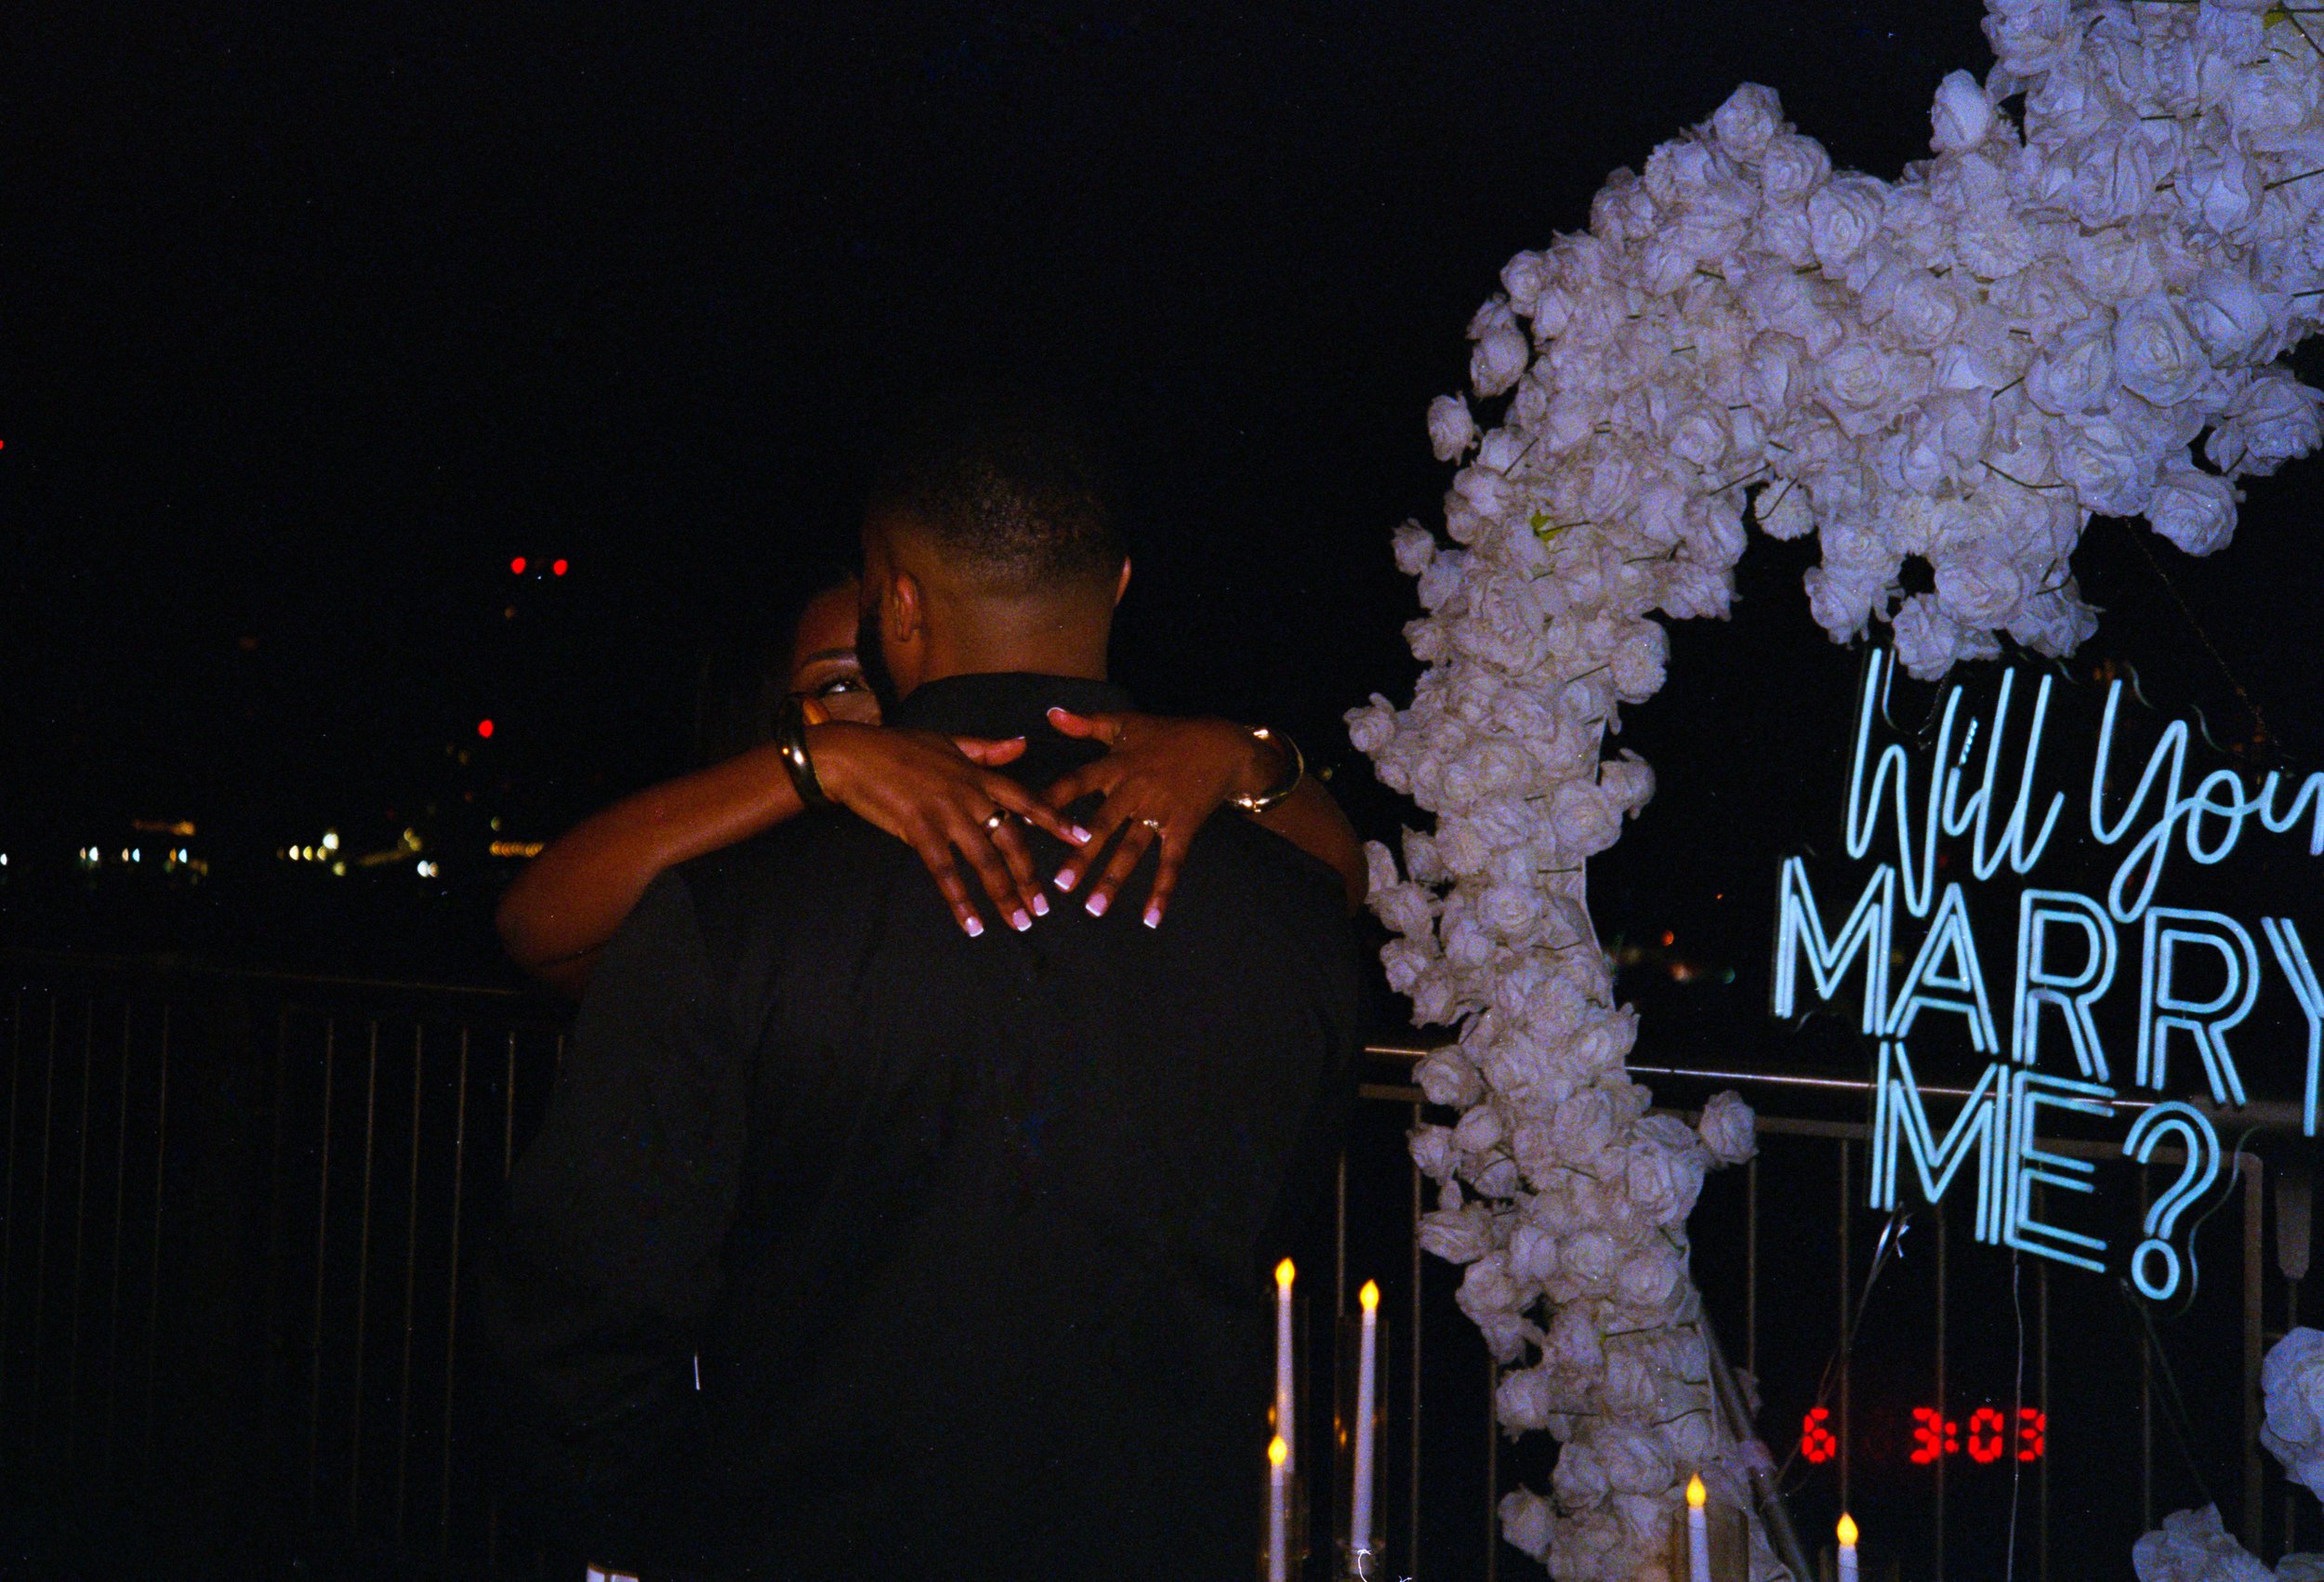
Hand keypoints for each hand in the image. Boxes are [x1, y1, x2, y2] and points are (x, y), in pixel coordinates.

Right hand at [808, 722, 1081, 936]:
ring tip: (1018, 922)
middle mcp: (970, 795)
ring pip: (985, 861)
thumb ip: (988, 750)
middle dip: (1029, 877)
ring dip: (1004, 895)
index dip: (1055, 819)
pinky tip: (971, 924)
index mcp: (979, 775)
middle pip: (1011, 840)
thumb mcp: (950, 741)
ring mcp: (946, 813)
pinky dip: (960, 901)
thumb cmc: (899, 746)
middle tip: (1043, 907)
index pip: (1027, 800)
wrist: (853, 755)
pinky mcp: (919, 830)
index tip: (1083, 838)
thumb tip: (1023, 743)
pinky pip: (945, 872)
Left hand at [1039, 707, 1281, 927]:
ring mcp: (1160, 811)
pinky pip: (1172, 863)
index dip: (1053, 800)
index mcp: (1116, 765)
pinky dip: (1162, 891)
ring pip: (1133, 849)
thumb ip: (1086, 724)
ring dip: (1114, 880)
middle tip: (1059, 885)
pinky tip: (1151, 918)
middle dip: (1081, 855)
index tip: (1027, 822)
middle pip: (1103, 825)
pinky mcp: (1183, 826)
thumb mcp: (1126, 723)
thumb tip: (1050, 713)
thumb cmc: (1169, 734)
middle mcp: (1135, 789)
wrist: (1223, 744)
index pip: (1077, 783)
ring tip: (1094, 909)